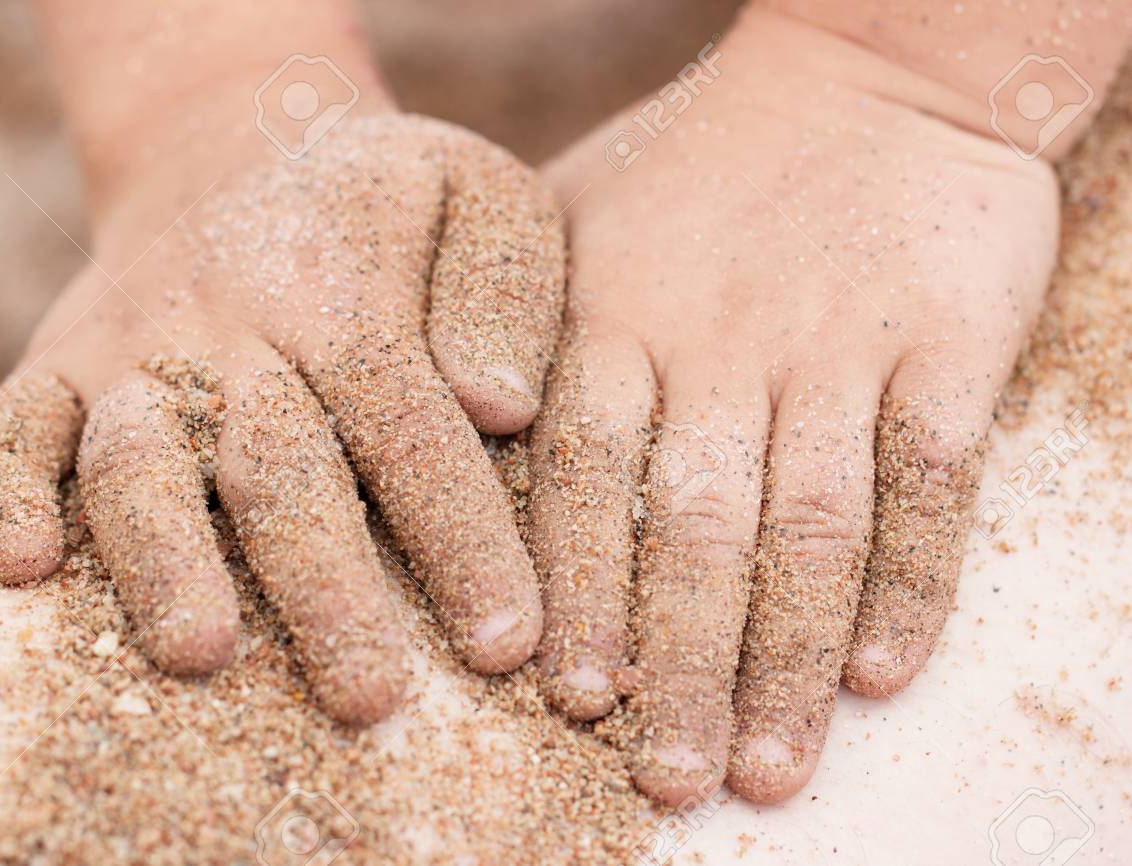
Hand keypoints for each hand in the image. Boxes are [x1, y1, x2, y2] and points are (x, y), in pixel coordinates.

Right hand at [0, 111, 563, 725]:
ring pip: (141, 461)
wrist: (230, 151)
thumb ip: (505, 290)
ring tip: (199, 651)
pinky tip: (18, 570)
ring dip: (164, 557)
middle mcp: (229, 325)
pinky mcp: (55, 366)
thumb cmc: (384, 205)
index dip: (459, 537)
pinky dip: (0, 493)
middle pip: (278, 466)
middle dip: (325, 587)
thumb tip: (505, 407)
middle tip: (374, 699)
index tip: (507, 643)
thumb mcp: (478, 195)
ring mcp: (131, 349)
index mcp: (346, 289)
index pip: (410, 425)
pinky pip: (11, 427)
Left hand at [530, 7, 1057, 802]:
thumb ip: (513, 318)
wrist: (872, 68)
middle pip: (694, 531)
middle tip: (667, 780)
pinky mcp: (945, 343)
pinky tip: (880, 674)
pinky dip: (909, 583)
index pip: (589, 483)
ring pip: (809, 529)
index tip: (573, 699)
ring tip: (771, 769)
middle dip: (678, 666)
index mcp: (619, 318)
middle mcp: (721, 343)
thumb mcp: (577, 212)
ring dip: (788, 659)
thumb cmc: (702, 159)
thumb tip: (455, 435)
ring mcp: (836, 346)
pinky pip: (929, 482)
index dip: (581, 595)